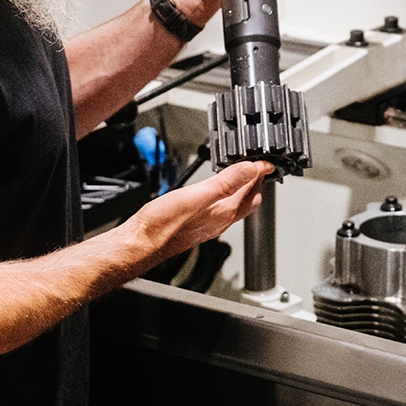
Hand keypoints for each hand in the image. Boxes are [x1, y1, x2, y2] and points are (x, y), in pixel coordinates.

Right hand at [128, 160, 268, 267]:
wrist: (140, 243)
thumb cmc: (163, 224)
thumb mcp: (197, 195)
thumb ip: (227, 182)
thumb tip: (252, 169)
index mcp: (225, 212)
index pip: (253, 191)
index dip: (260, 172)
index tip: (266, 161)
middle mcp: (221, 220)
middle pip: (248, 200)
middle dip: (255, 182)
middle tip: (256, 166)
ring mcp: (209, 224)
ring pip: (234, 205)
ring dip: (240, 188)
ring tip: (240, 173)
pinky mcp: (197, 225)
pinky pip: (219, 208)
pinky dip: (224, 196)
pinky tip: (214, 191)